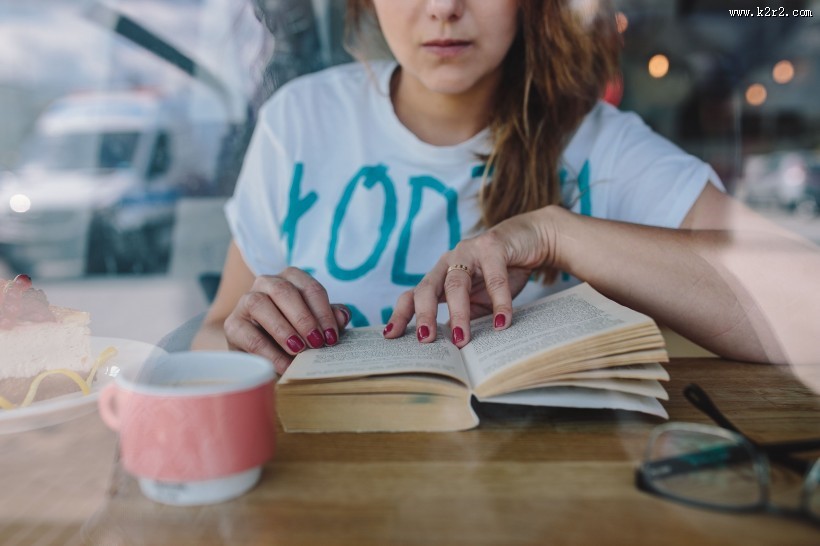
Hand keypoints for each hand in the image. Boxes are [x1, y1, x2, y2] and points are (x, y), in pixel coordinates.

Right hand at [224, 267, 349, 373]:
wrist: (263, 355)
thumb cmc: (295, 335)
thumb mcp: (316, 327)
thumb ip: (329, 319)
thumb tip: (343, 315)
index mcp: (290, 279)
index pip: (309, 287)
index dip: (323, 312)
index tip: (332, 336)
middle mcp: (266, 283)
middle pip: (284, 291)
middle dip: (303, 317)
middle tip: (317, 342)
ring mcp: (245, 301)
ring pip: (259, 304)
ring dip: (282, 328)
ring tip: (299, 350)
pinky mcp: (233, 325)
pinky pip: (248, 334)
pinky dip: (268, 351)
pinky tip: (283, 365)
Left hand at [385, 207, 558, 346]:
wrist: (531, 240)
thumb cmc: (502, 272)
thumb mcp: (481, 300)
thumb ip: (466, 318)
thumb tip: (453, 347)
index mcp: (440, 276)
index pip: (413, 295)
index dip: (401, 314)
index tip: (390, 336)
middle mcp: (448, 262)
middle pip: (426, 288)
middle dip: (423, 315)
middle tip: (426, 340)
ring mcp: (468, 251)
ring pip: (455, 283)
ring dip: (458, 314)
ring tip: (462, 340)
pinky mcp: (492, 246)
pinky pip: (494, 278)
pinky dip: (500, 303)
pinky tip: (502, 322)